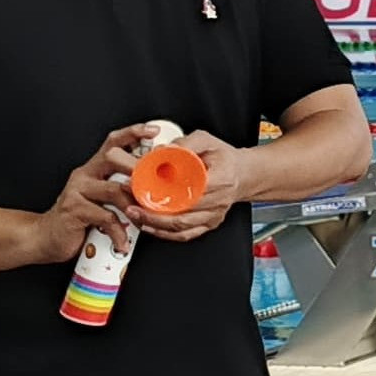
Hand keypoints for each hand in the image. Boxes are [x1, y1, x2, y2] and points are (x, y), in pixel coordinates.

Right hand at [38, 125, 148, 262]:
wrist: (46, 238)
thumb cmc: (78, 220)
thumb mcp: (100, 201)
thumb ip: (120, 192)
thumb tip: (153, 192)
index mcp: (93, 169)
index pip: (113, 142)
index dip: (133, 133)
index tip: (153, 131)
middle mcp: (84, 176)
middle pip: (113, 158)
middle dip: (137, 169)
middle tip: (156, 183)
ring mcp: (77, 191)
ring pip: (114, 190)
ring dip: (133, 207)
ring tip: (142, 222)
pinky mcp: (74, 210)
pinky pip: (106, 218)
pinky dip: (119, 233)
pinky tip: (123, 242)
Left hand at [133, 128, 249, 242]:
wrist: (242, 175)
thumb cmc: (224, 158)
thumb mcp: (207, 140)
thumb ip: (186, 143)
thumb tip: (163, 151)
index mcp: (221, 179)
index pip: (192, 191)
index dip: (167, 193)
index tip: (146, 189)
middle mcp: (219, 201)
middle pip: (183, 213)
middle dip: (154, 212)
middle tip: (133, 205)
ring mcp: (214, 216)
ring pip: (181, 227)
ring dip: (156, 223)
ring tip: (136, 215)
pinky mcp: (208, 224)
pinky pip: (185, 234)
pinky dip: (165, 233)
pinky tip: (150, 227)